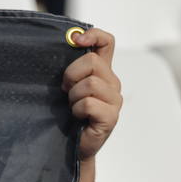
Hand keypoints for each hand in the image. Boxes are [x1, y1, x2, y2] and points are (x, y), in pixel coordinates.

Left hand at [62, 28, 120, 161]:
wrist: (72, 146)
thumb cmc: (68, 115)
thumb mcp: (68, 86)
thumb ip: (70, 67)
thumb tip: (67, 42)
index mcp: (102, 71)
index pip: (106, 42)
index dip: (93, 35)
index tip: (76, 40)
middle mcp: (112, 83)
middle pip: (92, 61)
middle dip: (71, 74)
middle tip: (66, 90)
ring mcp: (114, 100)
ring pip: (90, 83)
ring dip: (73, 96)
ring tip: (73, 106)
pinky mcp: (111, 117)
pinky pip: (89, 103)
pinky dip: (77, 110)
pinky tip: (78, 117)